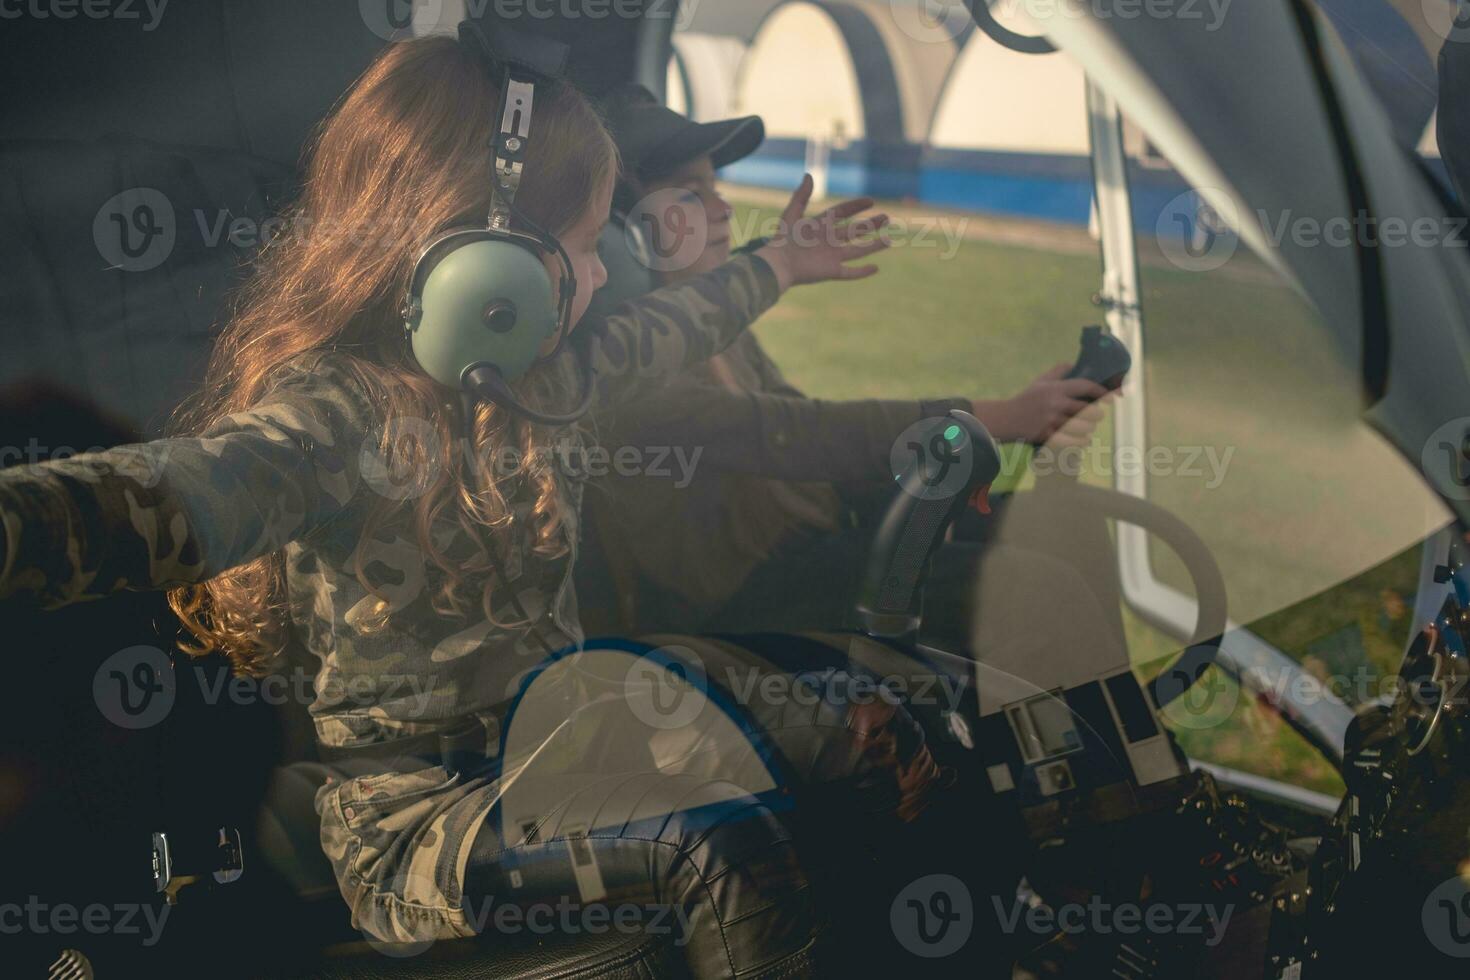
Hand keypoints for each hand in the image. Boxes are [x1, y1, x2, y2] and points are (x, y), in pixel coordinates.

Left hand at [752, 174, 889, 291]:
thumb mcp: (791, 213)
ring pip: (858, 251)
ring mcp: (831, 257)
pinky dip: (863, 272)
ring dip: (873, 246)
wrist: (777, 263)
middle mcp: (828, 241)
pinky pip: (850, 272)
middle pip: (854, 231)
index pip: (841, 213)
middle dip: (870, 225)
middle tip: (887, 218)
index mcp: (819, 226)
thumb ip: (801, 195)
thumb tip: (809, 175)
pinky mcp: (831, 271)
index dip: (855, 206)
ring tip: (889, 240)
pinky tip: (875, 269)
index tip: (870, 201)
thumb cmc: (781, 239)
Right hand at [974, 363, 1113, 446]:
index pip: (1085, 386)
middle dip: (1096, 413)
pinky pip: (1072, 441)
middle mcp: (1055, 404)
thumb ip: (1058, 371)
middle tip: (1097, 414)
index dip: (1101, 391)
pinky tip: (1084, 440)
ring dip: (1089, 428)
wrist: (1007, 418)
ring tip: (1088, 427)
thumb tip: (1075, 364)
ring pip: (1082, 427)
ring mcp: (1051, 421)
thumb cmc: (1026, 399)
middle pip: (1087, 410)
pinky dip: (1081, 441)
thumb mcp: (1041, 381)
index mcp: (1056, 389)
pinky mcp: (1047, 436)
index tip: (1110, 396)